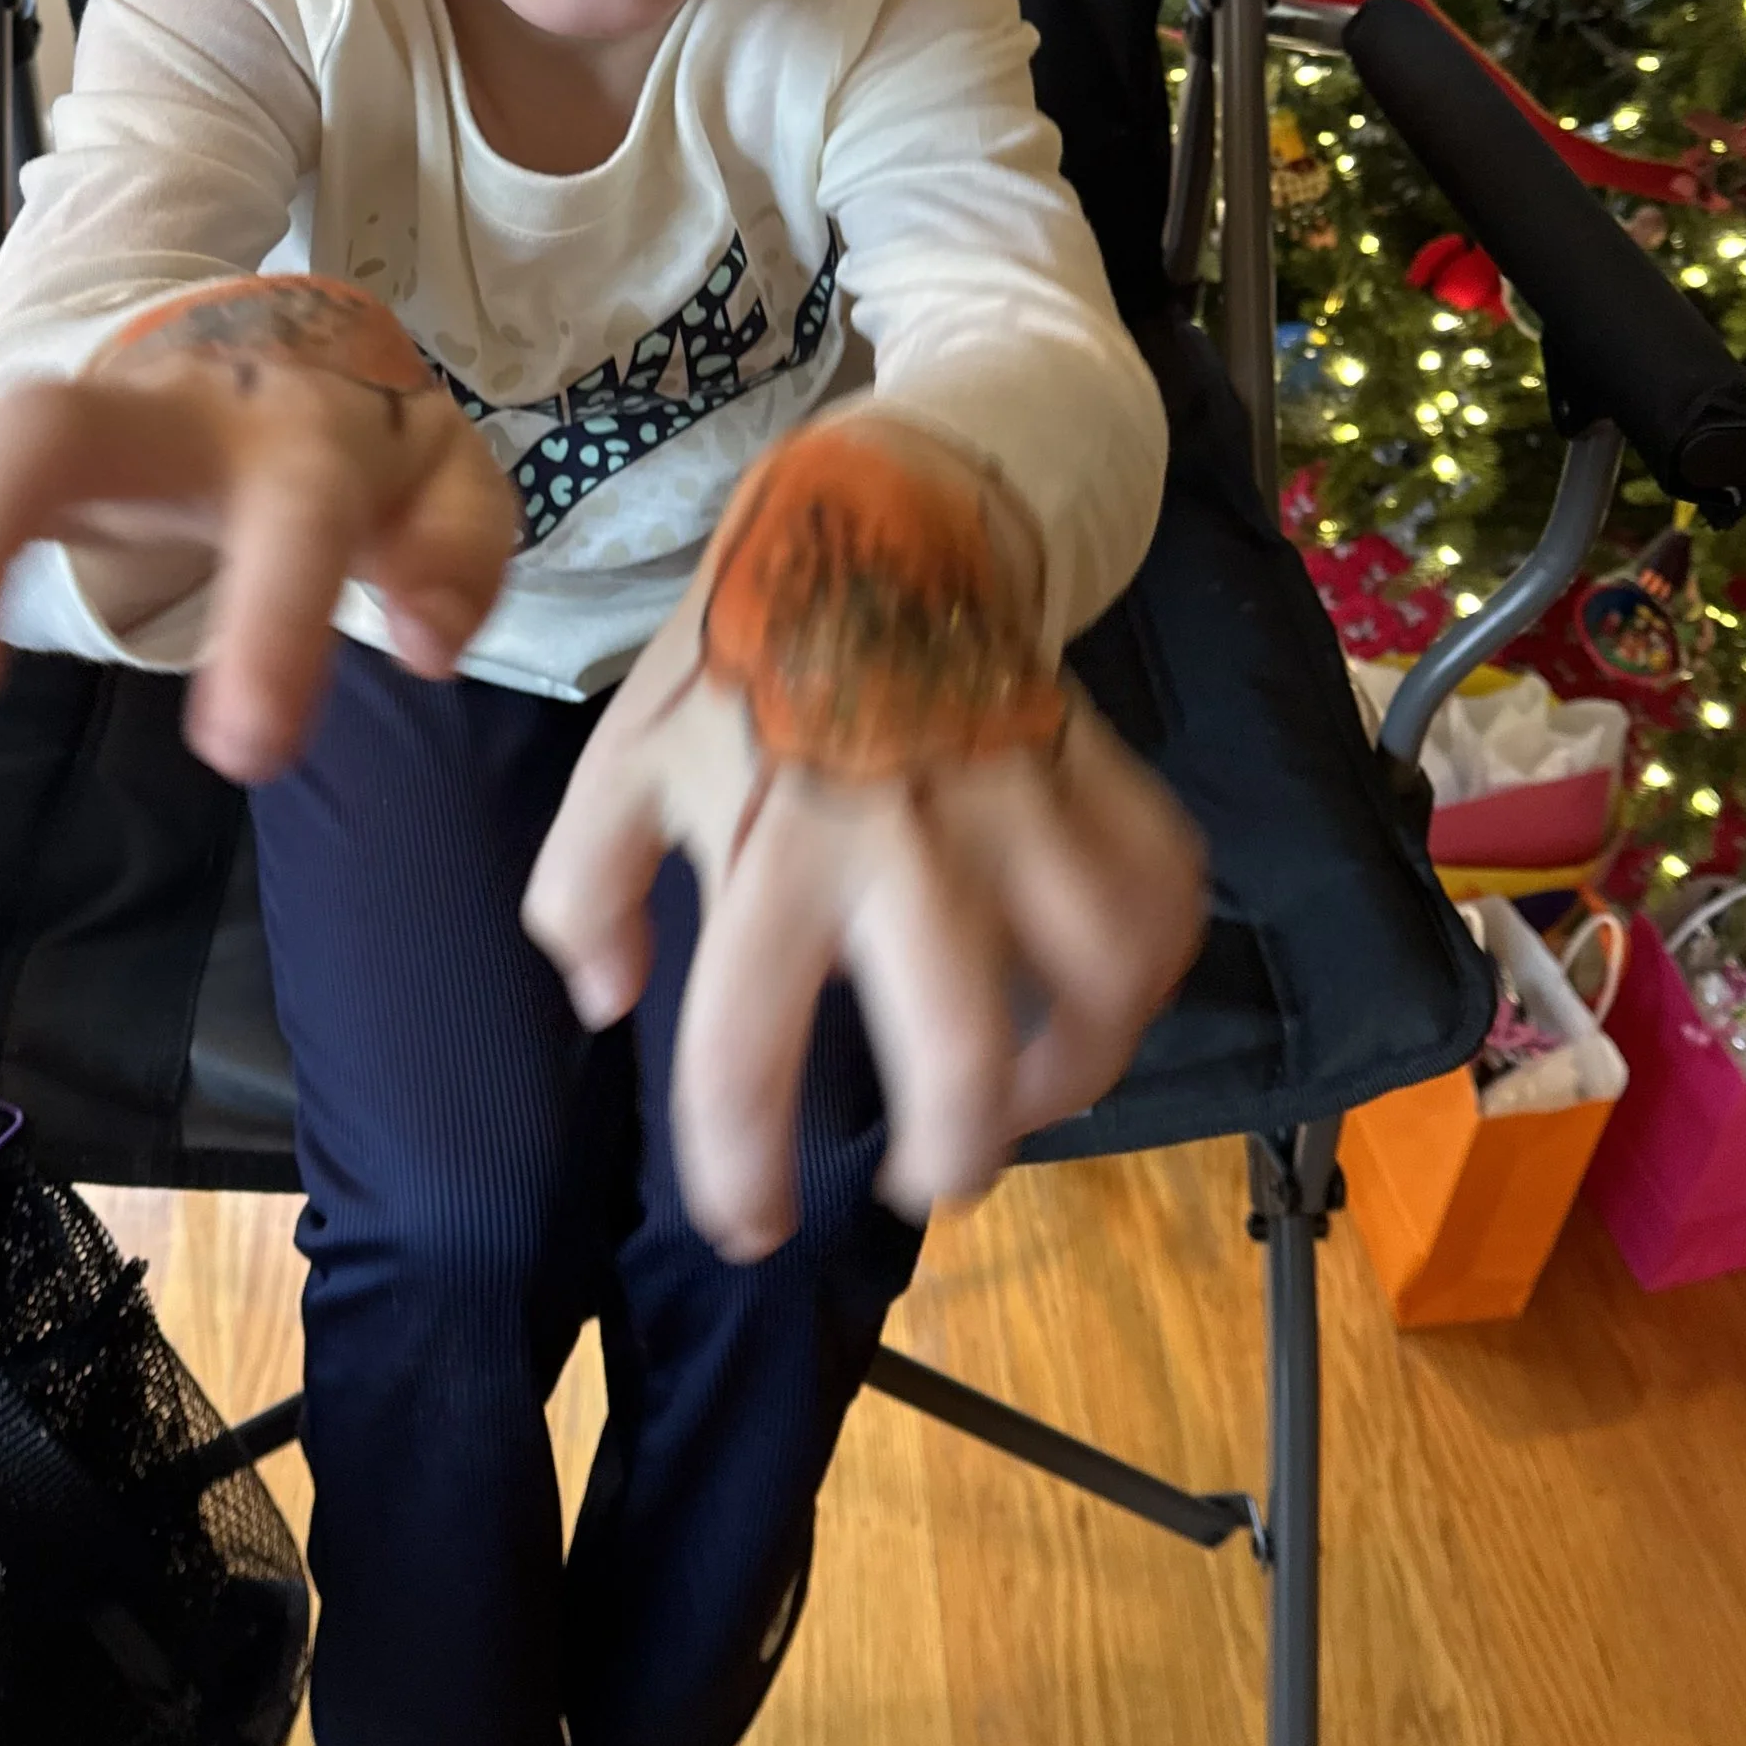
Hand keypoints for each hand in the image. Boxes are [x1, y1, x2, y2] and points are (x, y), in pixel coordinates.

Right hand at [0, 278, 519, 782]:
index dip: (268, 617)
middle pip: (30, 432)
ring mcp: (47, 422)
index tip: (241, 749)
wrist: (287, 350)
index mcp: (285, 437)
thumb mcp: (447, 494)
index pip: (285, 514)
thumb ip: (456, 559)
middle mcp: (148, 412)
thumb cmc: (357, 445)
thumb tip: (429, 639)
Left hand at [522, 421, 1203, 1259]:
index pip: (742, 1052)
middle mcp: (901, 843)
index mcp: (768, 851)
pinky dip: (1151, 969)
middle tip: (926, 1175)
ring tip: (1028, 1094)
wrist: (871, 522)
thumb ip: (581, 889)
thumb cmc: (740, 662)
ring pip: (1099, 978)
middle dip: (951, 1152)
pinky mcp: (1089, 774)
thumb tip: (608, 1008)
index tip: (752, 1223)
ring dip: (1075, 1069)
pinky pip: (1163, 892)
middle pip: (962, 1049)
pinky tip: (1100, 997)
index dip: (742, 1171)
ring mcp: (1011, 808)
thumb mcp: (621, 762)